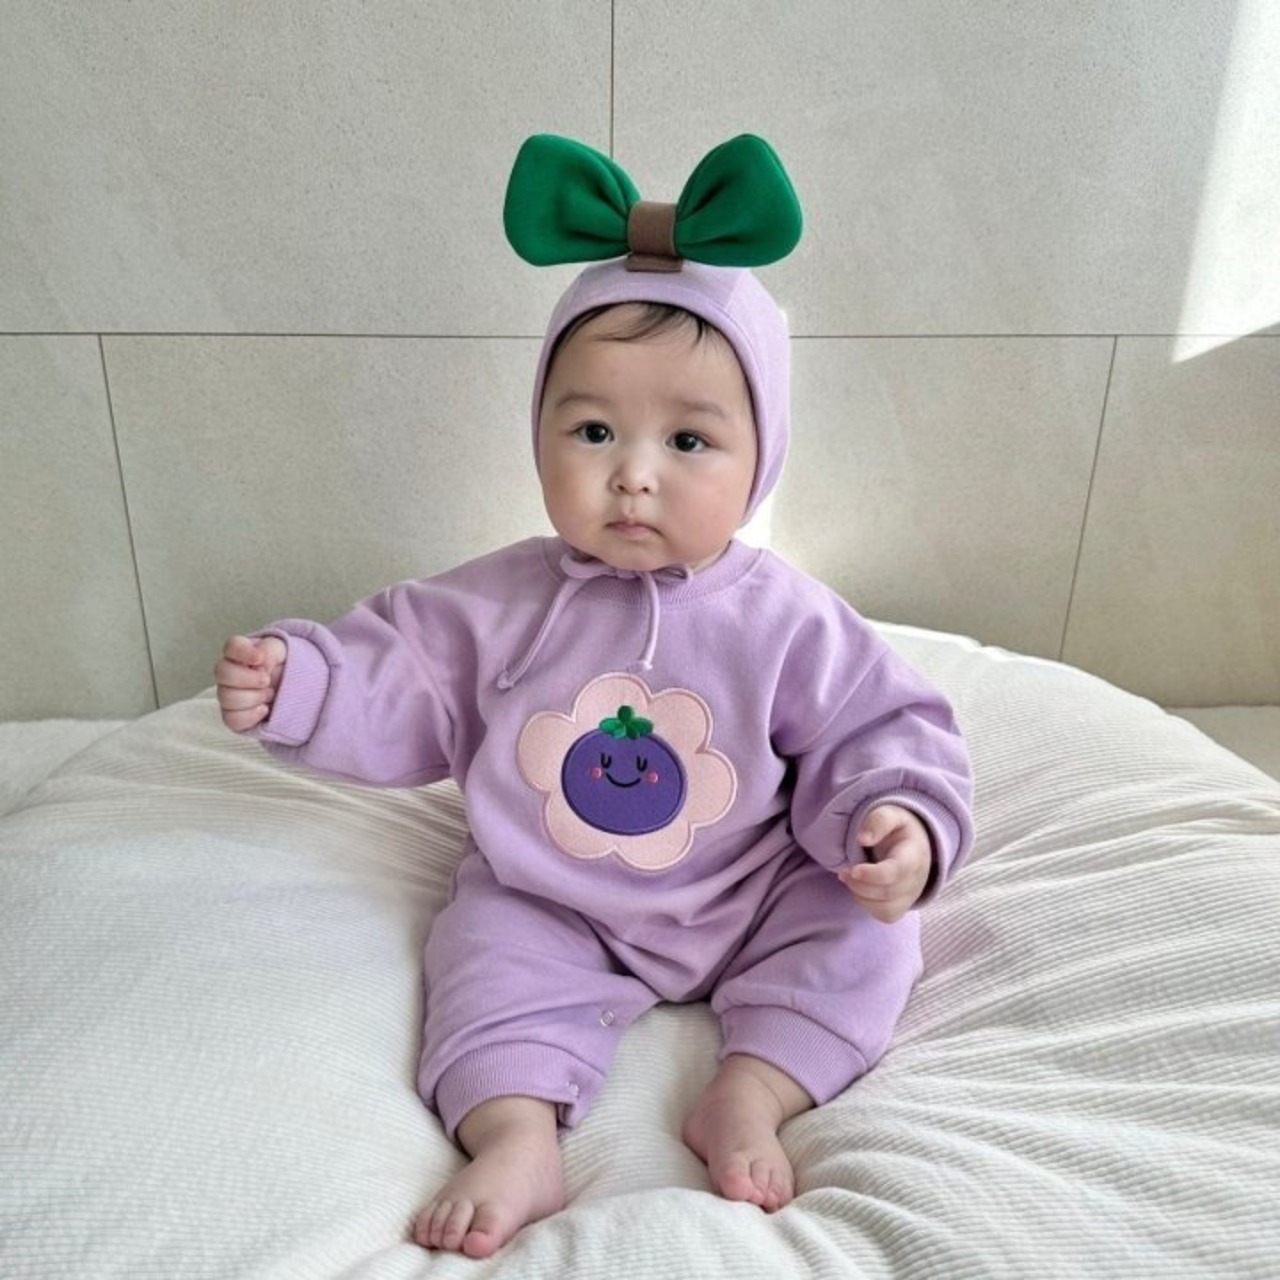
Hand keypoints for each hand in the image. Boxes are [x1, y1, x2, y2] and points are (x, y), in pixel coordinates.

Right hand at [214, 634, 286, 732]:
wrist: (291, 691)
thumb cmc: (282, 667)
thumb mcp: (281, 651)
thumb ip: (269, 650)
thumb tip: (260, 661)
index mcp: (239, 653)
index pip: (232, 646)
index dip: (243, 652)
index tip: (260, 659)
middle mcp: (227, 673)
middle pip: (223, 673)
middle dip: (249, 678)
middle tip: (267, 680)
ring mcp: (227, 696)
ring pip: (227, 698)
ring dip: (255, 697)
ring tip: (269, 694)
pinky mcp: (233, 716)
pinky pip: (233, 719)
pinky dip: (252, 715)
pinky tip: (264, 709)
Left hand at [836, 804, 932, 922]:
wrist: (916, 845)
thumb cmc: (899, 829)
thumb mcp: (891, 814)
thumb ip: (878, 822)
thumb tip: (862, 839)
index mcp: (913, 855)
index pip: (896, 872)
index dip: (872, 875)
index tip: (853, 869)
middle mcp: (916, 880)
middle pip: (886, 892)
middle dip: (859, 884)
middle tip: (843, 870)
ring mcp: (911, 896)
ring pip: (884, 908)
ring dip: (860, 895)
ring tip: (850, 878)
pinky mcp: (903, 906)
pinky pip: (884, 915)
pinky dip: (867, 905)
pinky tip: (861, 889)